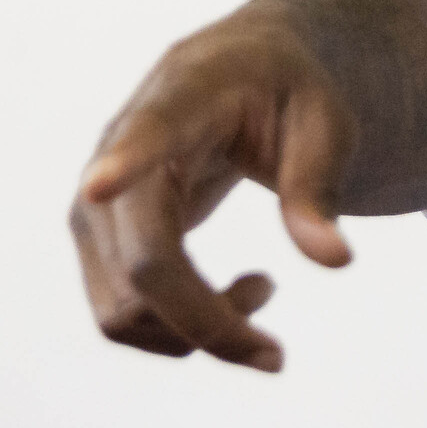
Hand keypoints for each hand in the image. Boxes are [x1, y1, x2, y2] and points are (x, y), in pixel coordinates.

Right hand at [70, 3, 358, 372]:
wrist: (243, 72)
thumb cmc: (288, 91)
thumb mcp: (326, 123)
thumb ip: (320, 186)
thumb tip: (334, 260)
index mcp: (182, 96)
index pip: (148, 132)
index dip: (124, 162)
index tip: (97, 186)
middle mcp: (115, 149)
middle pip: (146, 262)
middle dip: (210, 325)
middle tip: (277, 355)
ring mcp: (93, 200)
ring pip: (122, 307)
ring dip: (196, 332)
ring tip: (262, 289)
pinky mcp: (95, 238)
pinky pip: (119, 315)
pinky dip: (176, 331)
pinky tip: (230, 297)